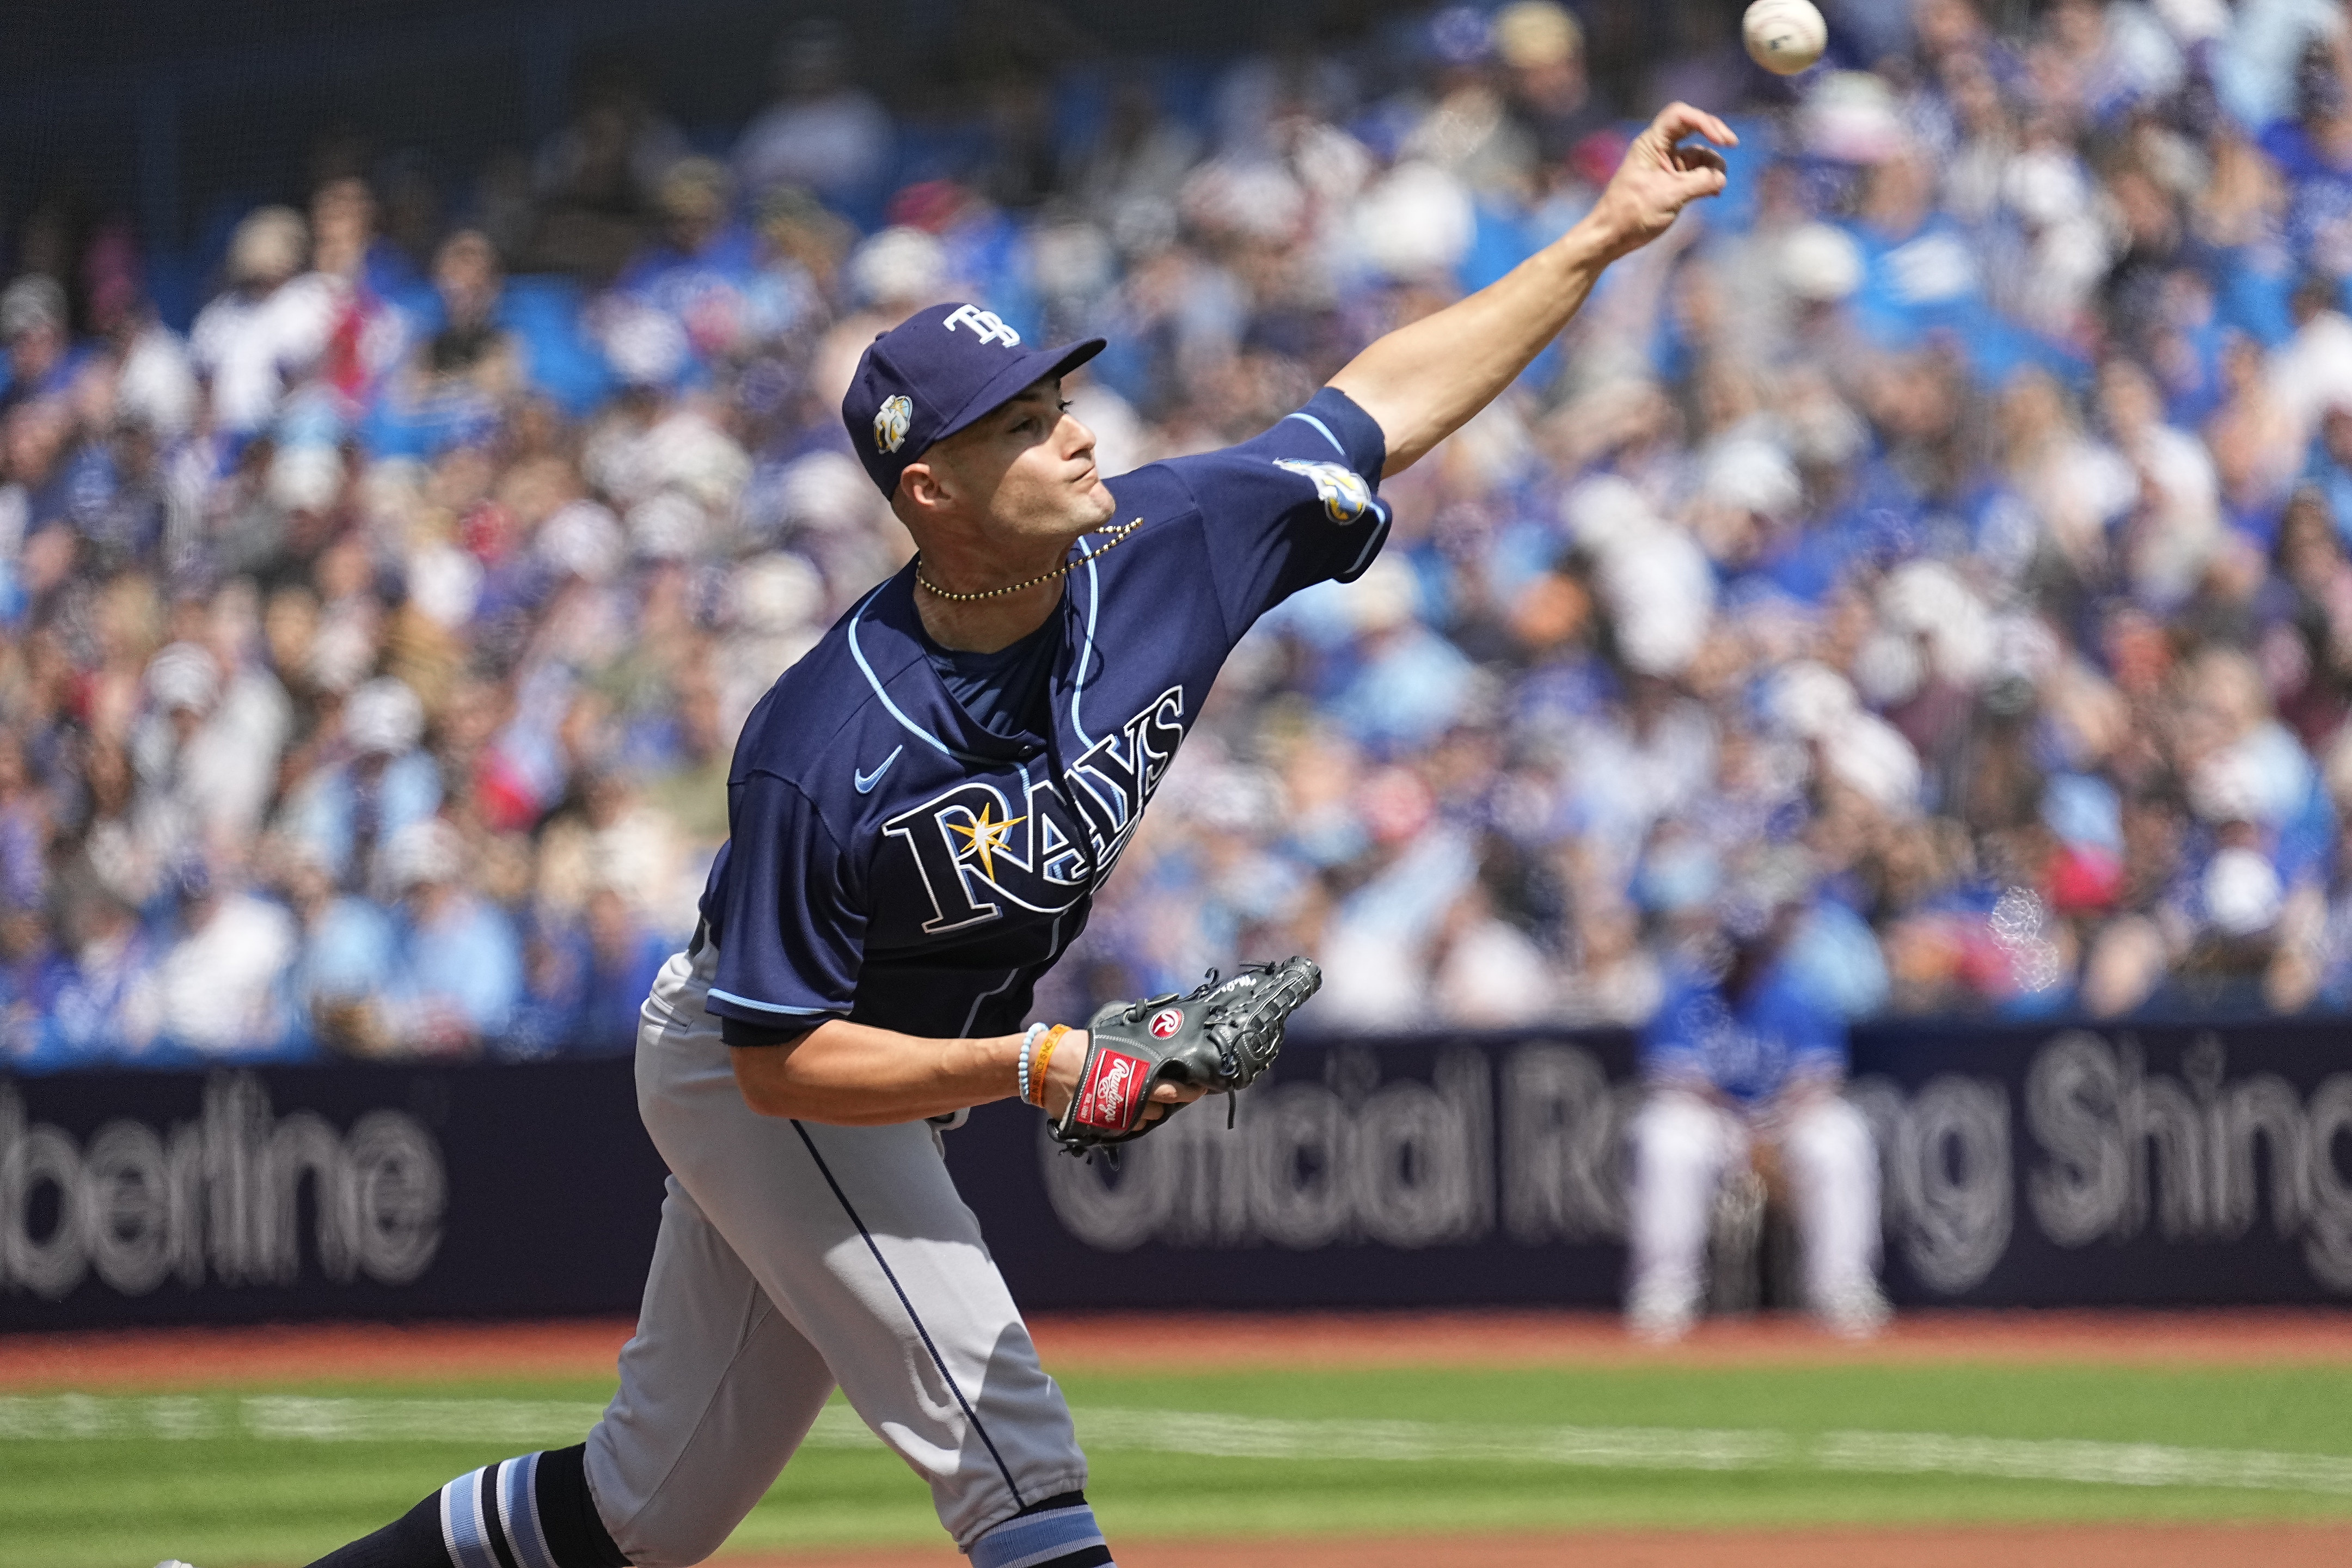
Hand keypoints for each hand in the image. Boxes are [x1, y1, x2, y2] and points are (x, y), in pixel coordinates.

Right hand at [1039, 1030, 1205, 1125]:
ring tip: (1148, 1097)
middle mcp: (1128, 1101)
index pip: (1173, 1090)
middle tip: (1178, 1092)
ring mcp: (1114, 1116)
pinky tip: (1130, 1107)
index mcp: (1134, 1078)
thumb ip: (1136, 1051)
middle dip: (1171, 1101)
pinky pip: (1125, 1127)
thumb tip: (1158, 1045)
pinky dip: (1132, 1118)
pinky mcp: (1100, 1126)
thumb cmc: (1078, 1049)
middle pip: (1162, 1107)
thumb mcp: (1112, 1043)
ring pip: (1146, 1119)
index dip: (1190, 1091)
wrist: (1045, 1068)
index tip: (1201, 1089)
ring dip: (1151, 1110)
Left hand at [1587, 102, 1736, 259]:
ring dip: (1712, 165)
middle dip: (1713, 135)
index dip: (1704, 122)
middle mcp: (1658, 150)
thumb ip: (1700, 183)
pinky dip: (1707, 179)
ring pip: (1698, 153)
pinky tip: (1714, 192)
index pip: (1680, 116)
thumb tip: (1721, 178)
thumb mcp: (1670, 196)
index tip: (1721, 141)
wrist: (1610, 237)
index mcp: (1650, 144)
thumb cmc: (1631, 214)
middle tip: (1732, 144)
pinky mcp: (1671, 182)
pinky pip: (1696, 173)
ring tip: (1716, 186)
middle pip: (1692, 127)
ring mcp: (1666, 165)